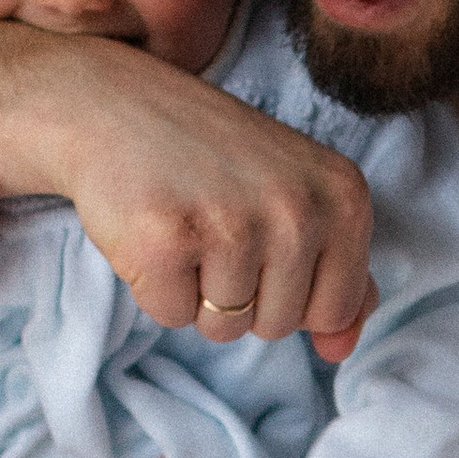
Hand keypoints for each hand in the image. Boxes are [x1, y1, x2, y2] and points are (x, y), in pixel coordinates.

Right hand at [13, 43, 373, 350]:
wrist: (113, 106)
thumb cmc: (211, 157)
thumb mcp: (297, 194)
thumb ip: (337, 272)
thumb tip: (341, 352)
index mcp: (345, 197)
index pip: (337, 309)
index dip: (291, 290)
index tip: (261, 233)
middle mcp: (299, 210)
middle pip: (280, 327)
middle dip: (241, 295)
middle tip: (214, 222)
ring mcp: (233, 227)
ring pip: (225, 328)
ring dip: (196, 291)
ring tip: (185, 223)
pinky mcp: (167, 244)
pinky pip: (172, 317)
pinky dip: (155, 285)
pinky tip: (152, 228)